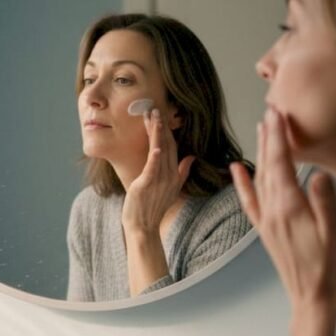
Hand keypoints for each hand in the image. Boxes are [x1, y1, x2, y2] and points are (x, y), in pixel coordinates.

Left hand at [122, 108, 194, 234]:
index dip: (168, 131)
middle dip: (162, 126)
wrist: (143, 227)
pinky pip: (153, 168)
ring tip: (153, 116)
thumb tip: (192, 157)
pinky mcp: (147, 185)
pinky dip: (155, 156)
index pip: (174, 147)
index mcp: (175, 174)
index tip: (162, 115)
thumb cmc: (152, 208)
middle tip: (155, 108)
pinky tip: (156, 146)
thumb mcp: (172, 188)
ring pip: (160, 151)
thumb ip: (183, 172)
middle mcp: (170, 175)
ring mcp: (160, 180)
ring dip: (157, 133)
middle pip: (168, 145)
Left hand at [230, 108, 335, 335]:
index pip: (282, 164)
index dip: (279, 137)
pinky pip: (250, 202)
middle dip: (268, 137)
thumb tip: (316, 175)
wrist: (314, 300)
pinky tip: (236, 168)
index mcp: (291, 209)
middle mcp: (273, 212)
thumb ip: (325, 203)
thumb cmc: (331, 269)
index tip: (278, 113)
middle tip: (270, 110)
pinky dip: (242, 183)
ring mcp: (267, 222)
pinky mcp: (266, 231)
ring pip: (259, 179)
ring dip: (259, 152)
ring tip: (260, 129)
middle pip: (268, 166)